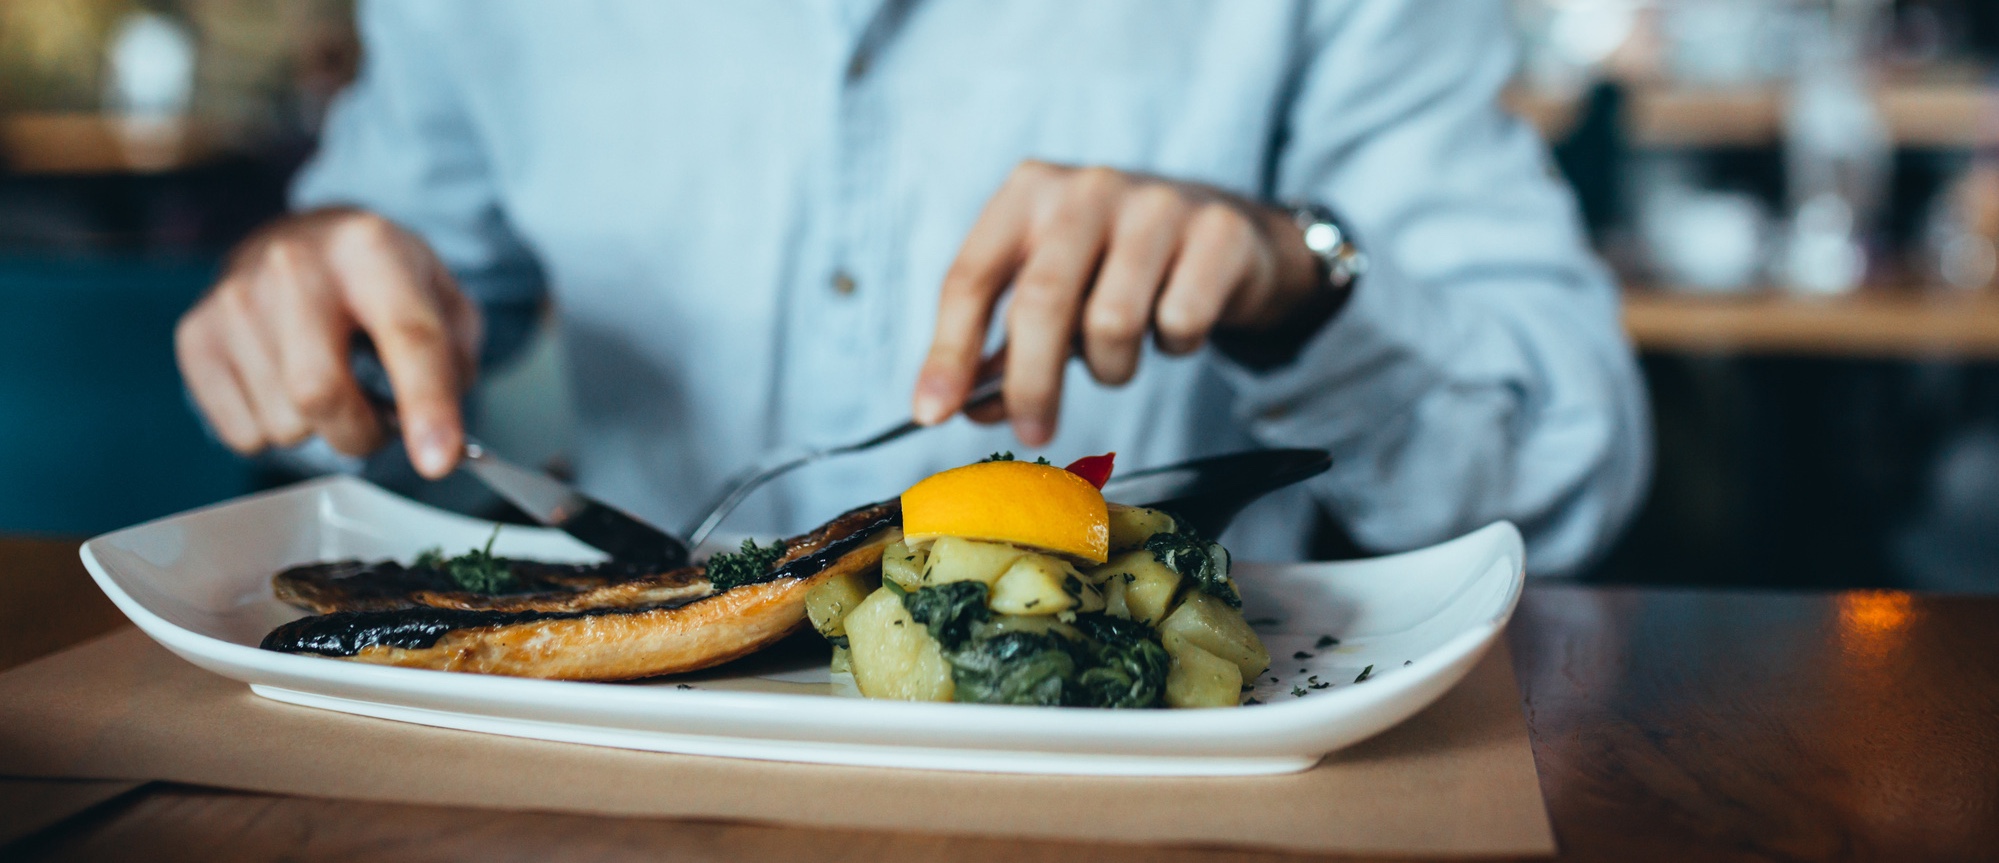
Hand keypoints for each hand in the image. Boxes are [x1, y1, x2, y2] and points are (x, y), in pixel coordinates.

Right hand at [174, 208, 479, 477]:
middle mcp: (294, 264)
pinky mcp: (195, 334)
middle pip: (319, 392)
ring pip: (282, 421)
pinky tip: (283, 384)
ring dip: (317, 428)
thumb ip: (453, 363)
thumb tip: (435, 439)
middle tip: (375, 423)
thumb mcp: (440, 299)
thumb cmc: (379, 283)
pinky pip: (244, 432)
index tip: (438, 461)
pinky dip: (274, 430)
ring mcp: (235, 298)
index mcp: (370, 249)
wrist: (304, 242)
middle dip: (359, 433)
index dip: (427, 406)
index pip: (407, 338)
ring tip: (325, 382)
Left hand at [912, 161, 1325, 445]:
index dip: (948, 351)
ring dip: (1112, 367)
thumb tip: (956, 407)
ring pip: (1112, 322)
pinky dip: (1175, 346)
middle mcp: (1088, 188)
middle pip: (1041, 302)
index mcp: (1028, 193)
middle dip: (1031, 383)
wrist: (1226, 233)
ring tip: (1120, 356)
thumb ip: (1000, 348)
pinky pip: (1180, 322)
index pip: (971, 277)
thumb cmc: (1115, 268)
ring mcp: (1157, 205)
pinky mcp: (1218, 233)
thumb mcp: (1052, 291)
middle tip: (1033, 433)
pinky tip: (1176, 327)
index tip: (933, 412)